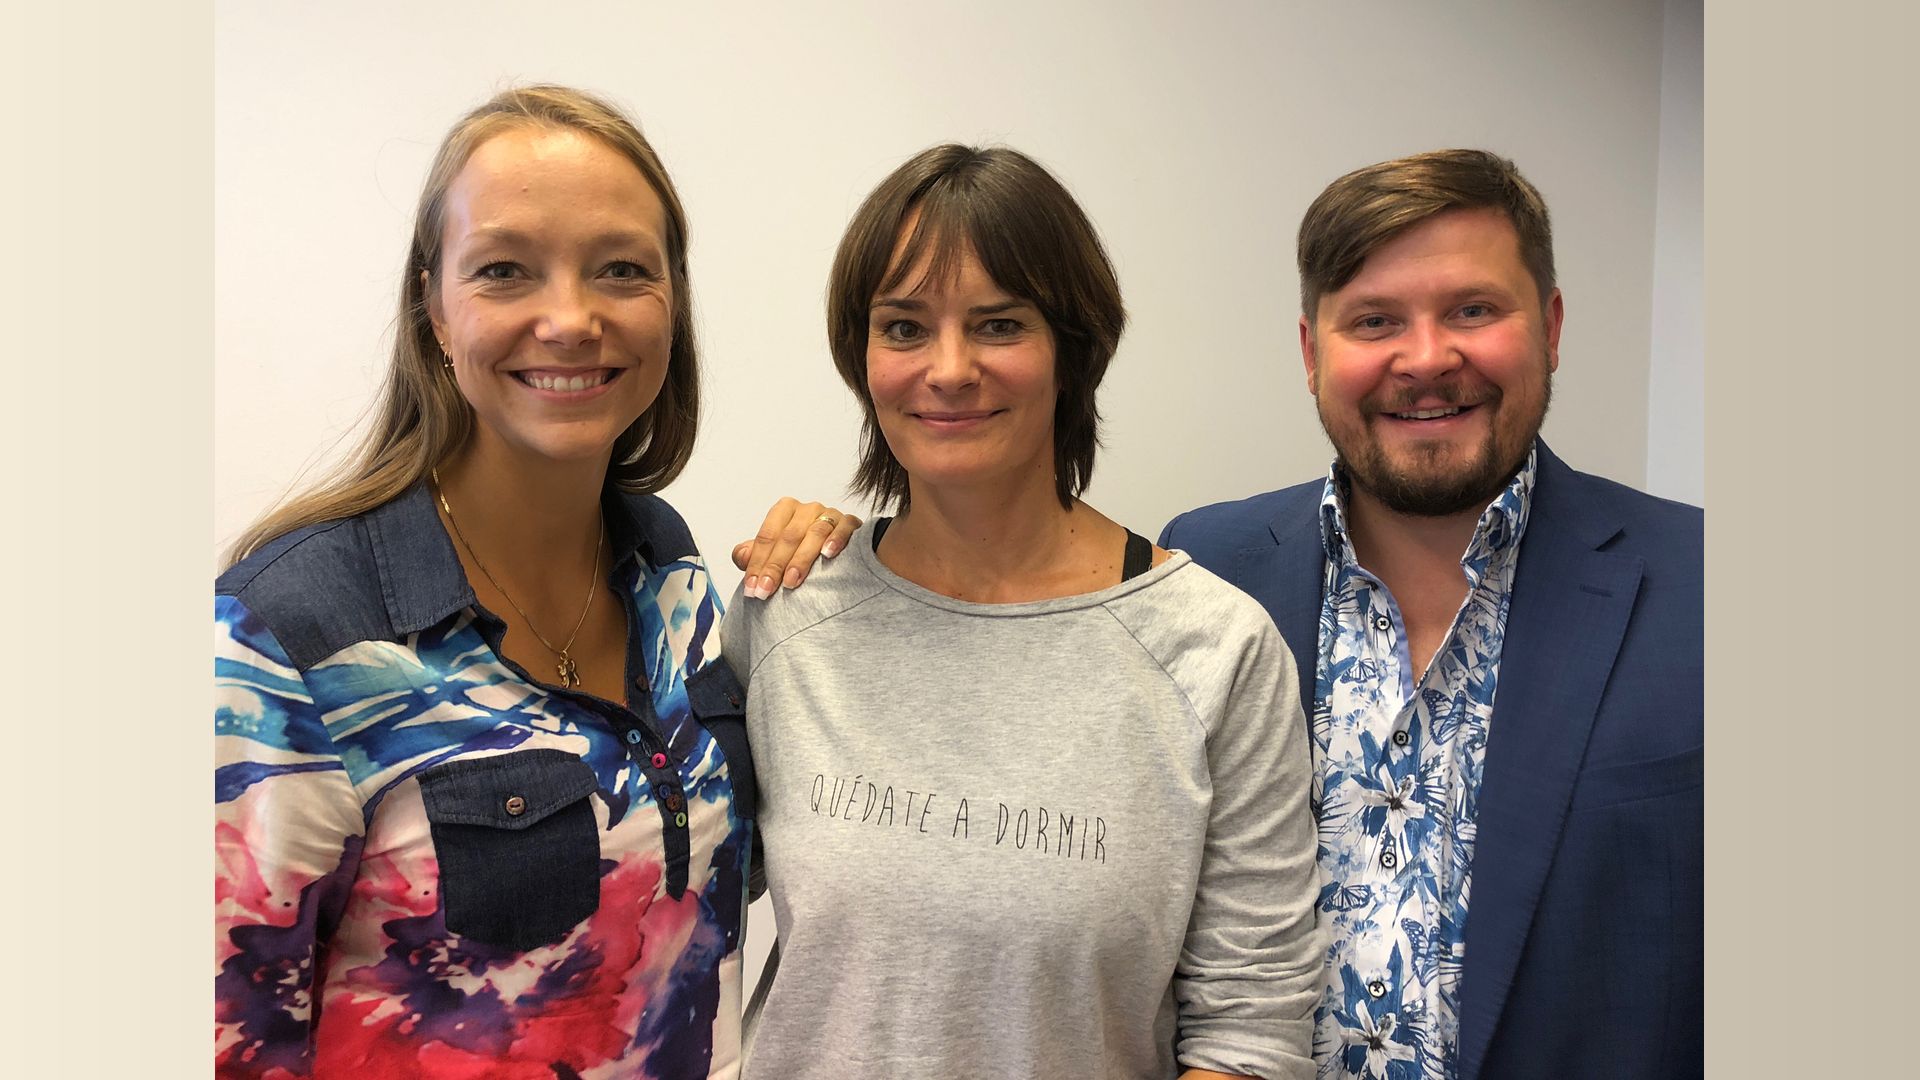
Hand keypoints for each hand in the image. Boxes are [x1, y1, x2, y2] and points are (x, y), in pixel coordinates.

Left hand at [731, 498, 861, 598]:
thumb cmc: (799, 552)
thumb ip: (753, 555)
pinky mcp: (850, 523)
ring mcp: (830, 514)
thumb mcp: (773, 553)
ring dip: (801, 558)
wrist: (837, 553)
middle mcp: (807, 509)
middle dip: (775, 565)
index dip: (757, 562)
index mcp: (784, 510)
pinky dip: (836, 539)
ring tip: (791, 581)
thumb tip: (741, 556)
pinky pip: (845, 527)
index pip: (767, 536)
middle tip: (766, 590)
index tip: (752, 587)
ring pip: (815, 533)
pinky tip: (828, 554)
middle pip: (788, 536)